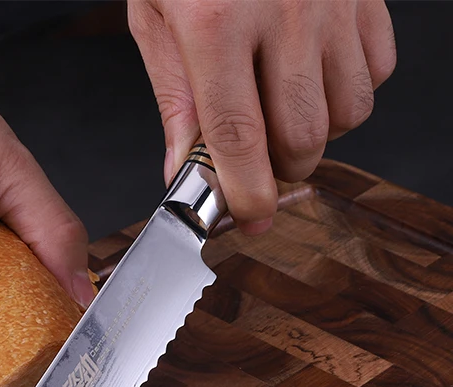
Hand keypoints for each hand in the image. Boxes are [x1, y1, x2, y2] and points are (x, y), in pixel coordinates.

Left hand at [129, 0, 395, 233]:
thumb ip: (175, 100)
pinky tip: (314, 76)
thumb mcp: (156, 18)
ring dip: (315, 135)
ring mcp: (332, 3)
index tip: (248, 219)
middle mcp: (282, 14)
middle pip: (302, 137)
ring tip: (282, 113)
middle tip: (257, 165)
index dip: (246, 192)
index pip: (237, 137)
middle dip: (280, 171)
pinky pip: (376, 73)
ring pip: (346, 114)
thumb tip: (182, 170)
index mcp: (215, 24)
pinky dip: (349, 93)